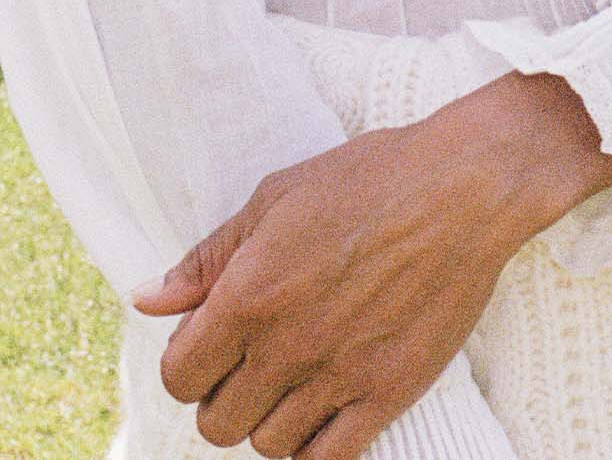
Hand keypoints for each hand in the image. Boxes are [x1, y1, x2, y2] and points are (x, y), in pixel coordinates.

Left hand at [127, 69, 611, 457]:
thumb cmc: (369, 177)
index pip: (180, 374)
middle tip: (249, 361)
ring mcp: (339, 375)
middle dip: (222, 395)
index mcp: (250, 293)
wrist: (463, 187)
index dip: (187, 361)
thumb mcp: (275, 198)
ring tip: (291, 378)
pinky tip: (323, 408)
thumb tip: (147, 298)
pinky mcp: (389, 393)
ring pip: (270, 446)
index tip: (211, 340)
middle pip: (218, 423)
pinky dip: (314, 446)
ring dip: (269, 419)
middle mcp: (287, 345)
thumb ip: (208, 257)